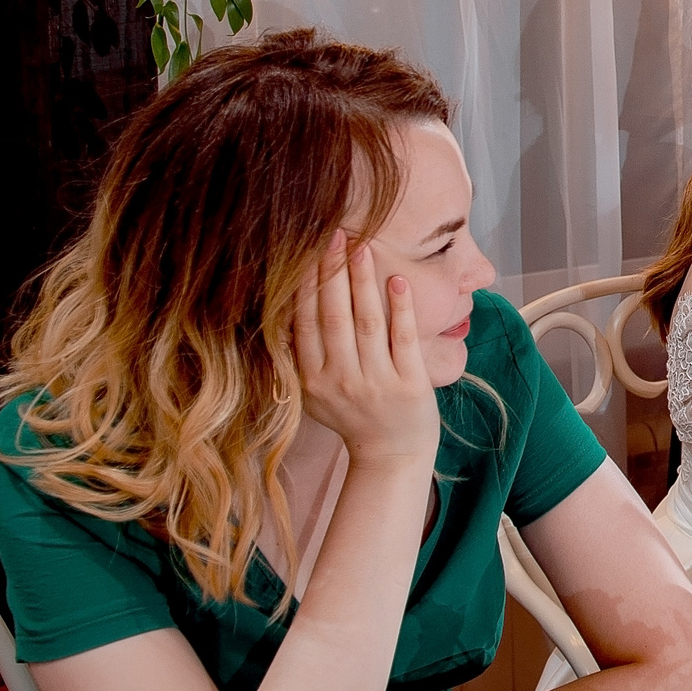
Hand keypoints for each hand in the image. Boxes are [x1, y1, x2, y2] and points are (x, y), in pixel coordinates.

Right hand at [292, 233, 439, 465]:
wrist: (392, 456)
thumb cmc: (353, 416)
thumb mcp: (315, 394)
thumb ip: (299, 357)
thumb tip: (281, 308)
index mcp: (312, 381)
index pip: (305, 324)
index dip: (306, 285)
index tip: (307, 249)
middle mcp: (340, 382)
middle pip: (334, 317)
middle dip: (333, 273)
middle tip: (335, 234)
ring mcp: (376, 383)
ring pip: (367, 323)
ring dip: (364, 282)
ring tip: (362, 247)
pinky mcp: (410, 385)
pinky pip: (403, 339)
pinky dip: (400, 308)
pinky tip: (397, 279)